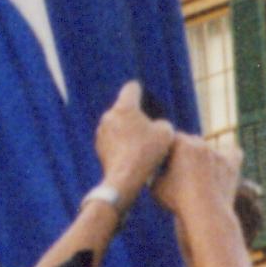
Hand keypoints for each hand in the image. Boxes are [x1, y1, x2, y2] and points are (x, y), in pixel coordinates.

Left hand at [92, 80, 175, 209]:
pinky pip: (112, 139)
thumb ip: (162, 123)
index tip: (146, 95)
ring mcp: (101, 131)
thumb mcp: (166, 133)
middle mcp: (109, 115)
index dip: (141, 90)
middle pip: (124, 108)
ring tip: (140, 142)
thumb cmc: (146, 152)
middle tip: (147, 125)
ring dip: (126, 128)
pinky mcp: (99, 146)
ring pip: (117, 124)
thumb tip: (156, 125)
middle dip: (135, 114)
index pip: (132, 88)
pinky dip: (120, 142)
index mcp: (125, 107)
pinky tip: (131, 153)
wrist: (125, 178)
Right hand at [150, 127, 242, 225]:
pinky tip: (221, 165)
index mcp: (180, 143)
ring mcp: (218, 152)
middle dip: (184, 154)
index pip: (170, 140)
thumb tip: (155, 166)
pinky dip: (228, 157)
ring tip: (198, 176)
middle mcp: (201, 143)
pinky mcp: (232, 164)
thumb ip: (155, 171)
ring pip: (208, 149)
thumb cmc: (177, 201)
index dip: (166, 153)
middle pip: (189, 142)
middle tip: (181, 172)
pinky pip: (234, 153)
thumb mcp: (155, 186)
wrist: (205, 214)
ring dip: (202, 157)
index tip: (164, 166)